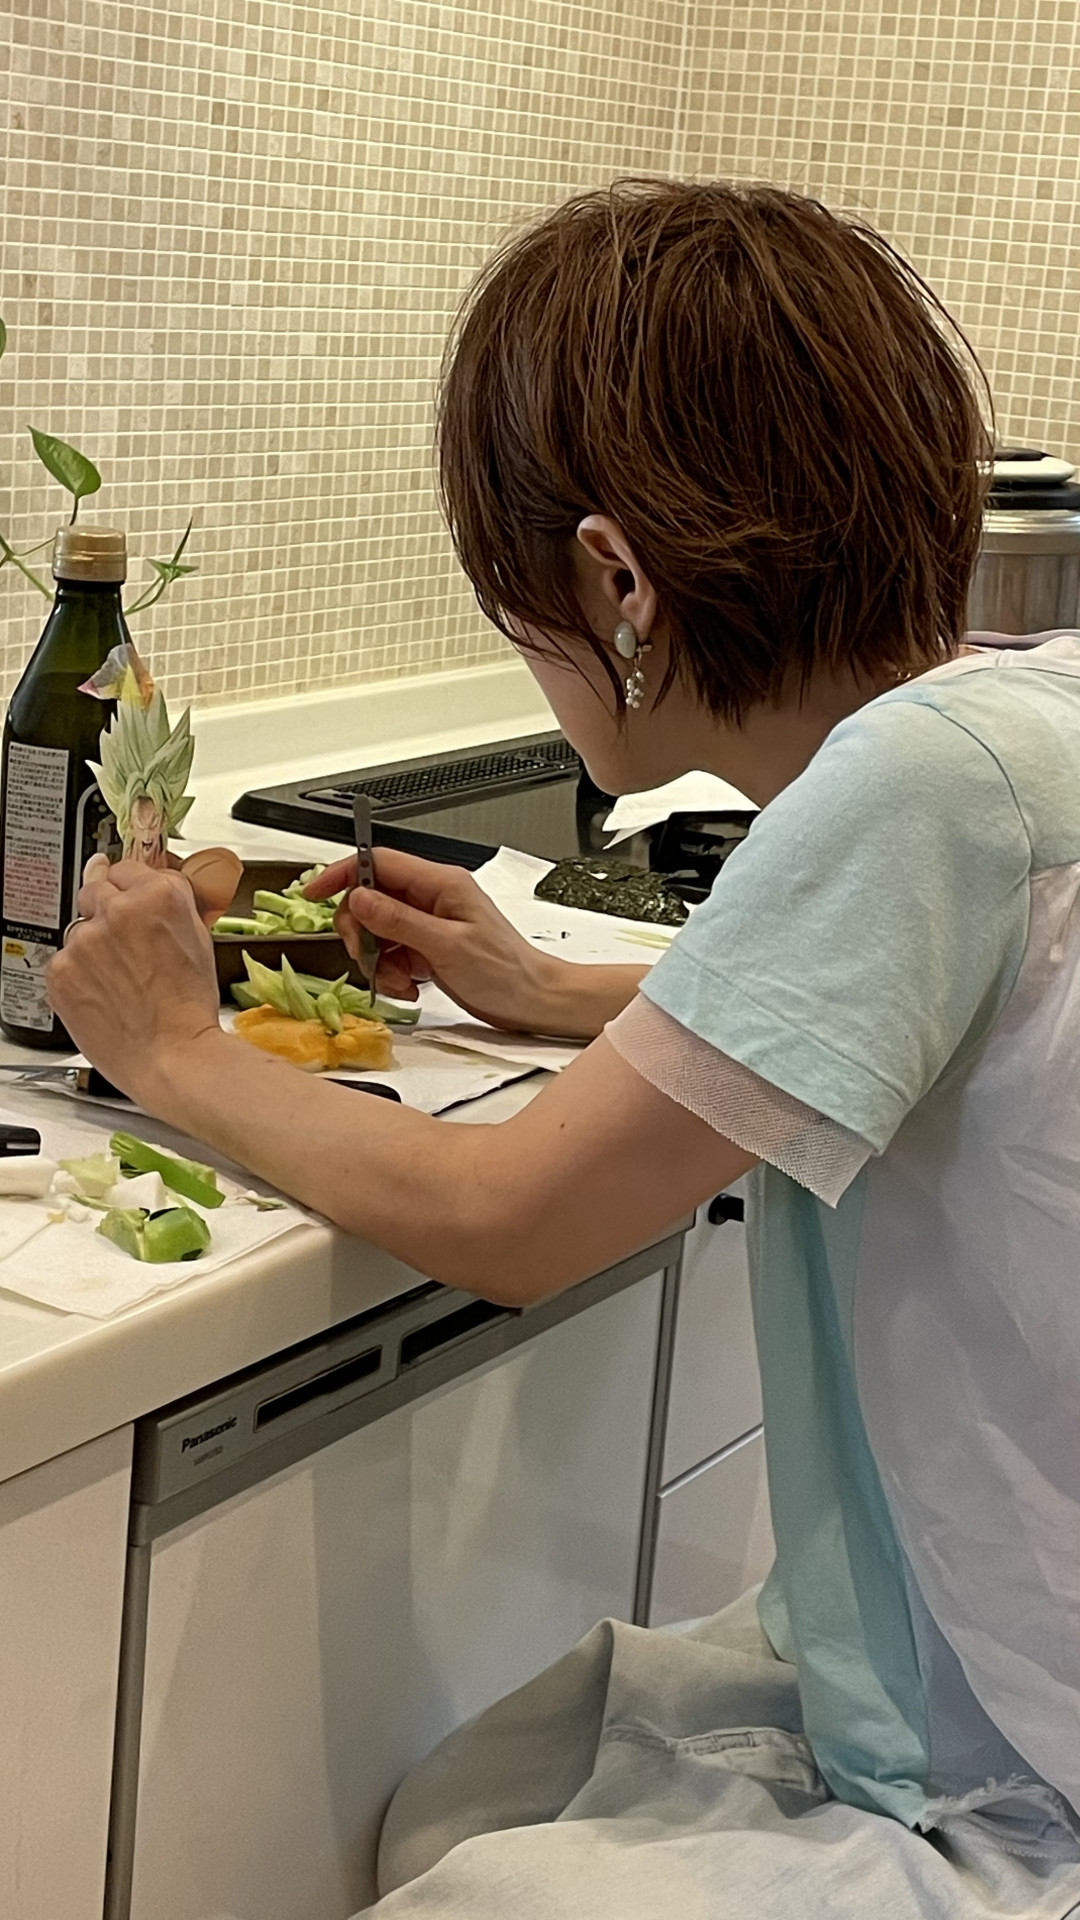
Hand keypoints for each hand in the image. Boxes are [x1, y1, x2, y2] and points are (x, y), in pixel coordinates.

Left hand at [48, 862, 222, 1102]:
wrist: (171, 1056)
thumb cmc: (189, 1007)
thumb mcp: (198, 938)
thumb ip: (170, 902)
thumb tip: (150, 883)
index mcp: (156, 896)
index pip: (126, 868)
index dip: (130, 887)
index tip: (129, 897)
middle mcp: (116, 911)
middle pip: (95, 889)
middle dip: (107, 910)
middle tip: (125, 944)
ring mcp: (83, 941)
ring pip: (80, 929)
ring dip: (93, 946)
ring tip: (121, 979)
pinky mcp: (60, 971)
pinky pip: (64, 960)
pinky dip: (79, 974)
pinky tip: (104, 993)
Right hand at [306, 848, 558, 1031]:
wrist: (532, 1001)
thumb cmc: (506, 972)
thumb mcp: (448, 946)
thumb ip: (400, 921)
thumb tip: (360, 899)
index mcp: (441, 884)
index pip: (379, 862)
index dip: (342, 874)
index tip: (314, 891)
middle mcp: (431, 898)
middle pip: (369, 900)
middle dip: (363, 933)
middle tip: (372, 958)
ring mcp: (428, 923)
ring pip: (377, 931)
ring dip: (379, 961)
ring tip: (401, 981)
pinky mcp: (427, 947)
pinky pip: (391, 954)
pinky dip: (391, 974)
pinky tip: (410, 988)